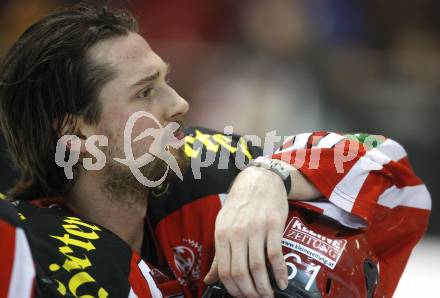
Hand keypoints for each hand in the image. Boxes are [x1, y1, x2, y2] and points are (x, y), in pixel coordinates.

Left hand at [204, 166, 288, 296]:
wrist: (259, 181)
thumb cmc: (240, 205)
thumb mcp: (223, 225)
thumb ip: (219, 254)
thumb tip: (209, 280)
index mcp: (222, 234)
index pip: (224, 271)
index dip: (234, 289)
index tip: (241, 297)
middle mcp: (237, 232)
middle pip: (240, 272)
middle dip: (249, 292)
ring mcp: (256, 228)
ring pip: (258, 267)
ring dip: (265, 287)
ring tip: (268, 295)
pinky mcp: (273, 225)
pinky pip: (276, 255)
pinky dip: (280, 272)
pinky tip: (282, 282)